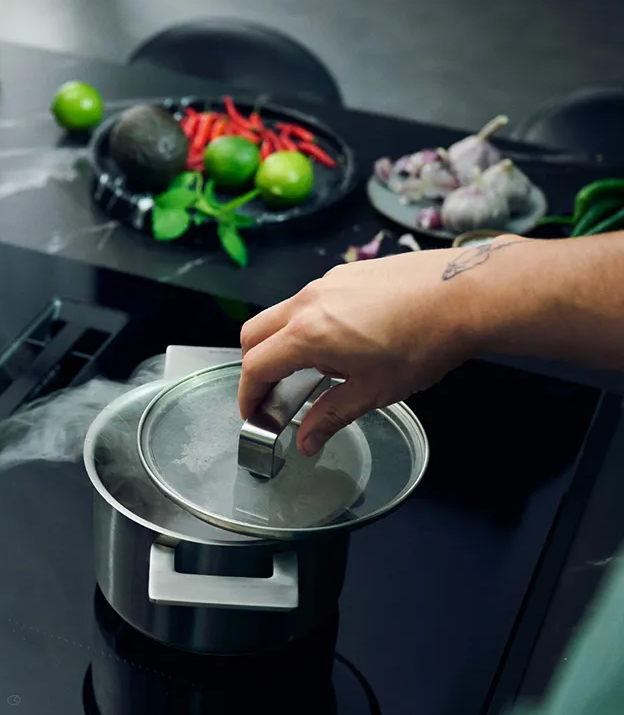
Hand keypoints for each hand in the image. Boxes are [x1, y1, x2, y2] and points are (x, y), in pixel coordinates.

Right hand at [238, 241, 507, 455]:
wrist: (467, 293)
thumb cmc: (424, 343)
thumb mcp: (373, 392)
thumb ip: (330, 416)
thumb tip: (306, 442)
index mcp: (307, 335)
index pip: (255, 366)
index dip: (248, 395)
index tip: (253, 413)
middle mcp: (308, 302)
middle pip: (254, 334)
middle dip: (254, 366)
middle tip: (271, 393)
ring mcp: (327, 283)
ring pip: (281, 314)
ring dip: (282, 344)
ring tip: (314, 370)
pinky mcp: (348, 273)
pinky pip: (310, 300)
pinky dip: (307, 324)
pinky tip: (343, 342)